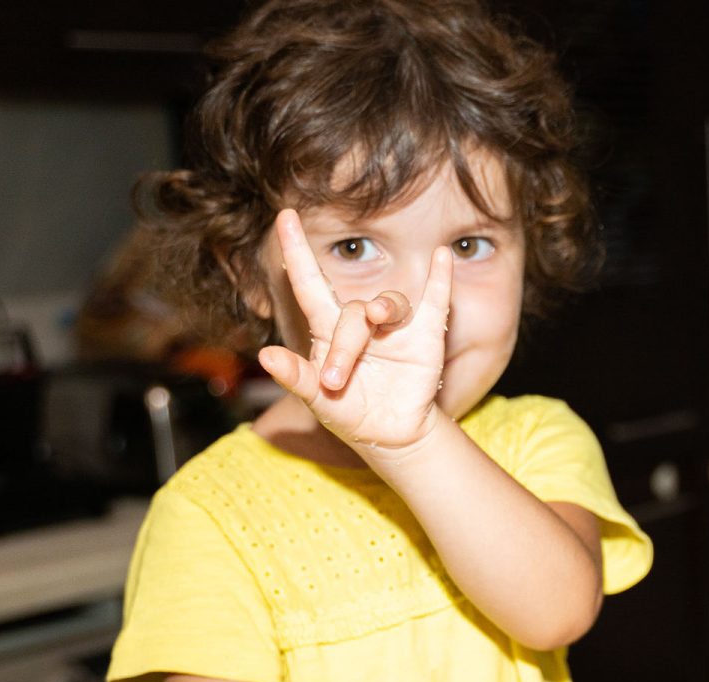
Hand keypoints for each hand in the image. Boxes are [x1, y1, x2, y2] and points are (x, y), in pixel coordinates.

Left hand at [257, 208, 453, 449]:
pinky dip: (440, 279)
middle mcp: (362, 321)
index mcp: (329, 331)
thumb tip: (266, 355)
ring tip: (380, 322)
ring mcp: (395, 327)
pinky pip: (435, 300)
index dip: (297, 250)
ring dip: (383, 310)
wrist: (390, 436)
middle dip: (343, 346)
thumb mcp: (317, 401)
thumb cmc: (349, 414)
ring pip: (388, 304)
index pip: (310, 282)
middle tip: (333, 381)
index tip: (285, 217)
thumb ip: (295, 378)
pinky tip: (442, 257)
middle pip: (351, 312)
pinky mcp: (426, 336)